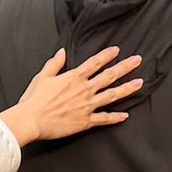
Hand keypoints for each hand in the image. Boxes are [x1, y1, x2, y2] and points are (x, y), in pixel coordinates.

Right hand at [0, 46, 142, 145]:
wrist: (31, 120)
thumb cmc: (34, 100)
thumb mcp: (42, 77)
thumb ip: (54, 64)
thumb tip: (61, 52)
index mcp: (74, 77)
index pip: (94, 63)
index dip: (107, 55)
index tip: (117, 50)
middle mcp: (84, 90)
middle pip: (109, 76)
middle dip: (125, 67)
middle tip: (138, 61)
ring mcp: (87, 106)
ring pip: (112, 95)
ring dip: (127, 89)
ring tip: (140, 83)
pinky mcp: (86, 121)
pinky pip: (104, 118)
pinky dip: (115, 117)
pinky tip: (125, 116)